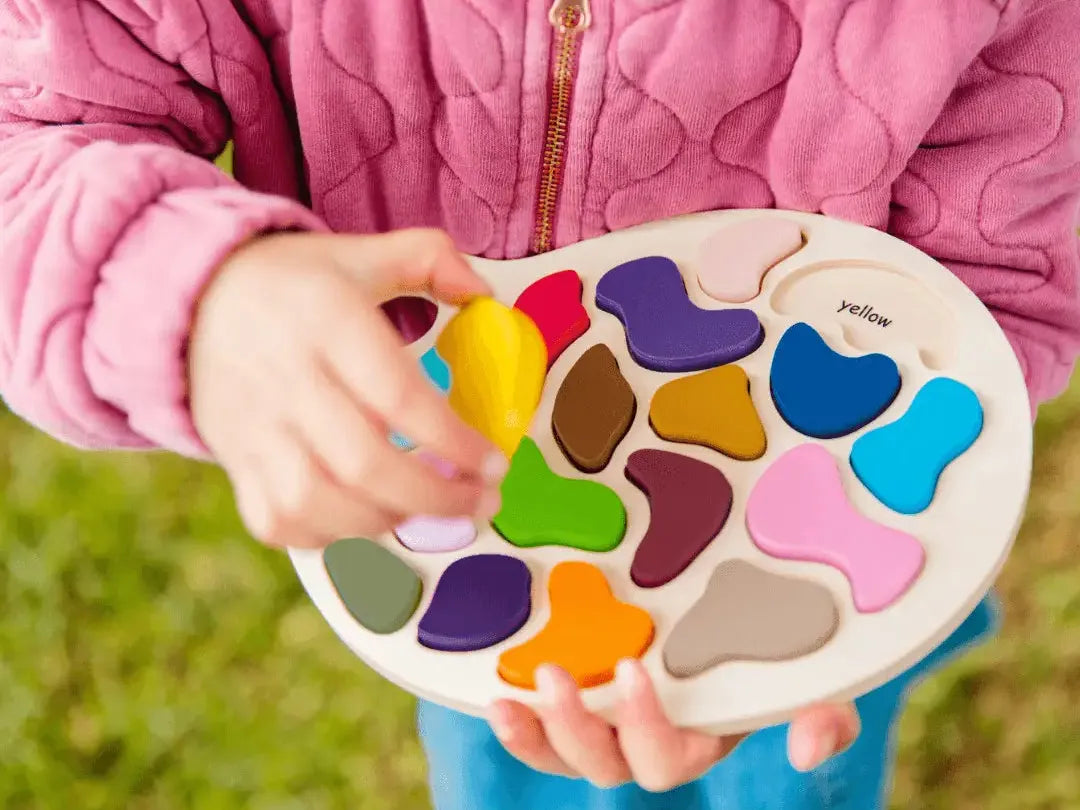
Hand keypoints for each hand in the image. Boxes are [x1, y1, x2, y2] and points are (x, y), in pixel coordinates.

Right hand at [188, 228, 506, 547]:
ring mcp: (254, 427)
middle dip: (435, 497)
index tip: (495, 462)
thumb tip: (483, 293)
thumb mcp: (359, 253)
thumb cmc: (292, 284)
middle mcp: (286, 379)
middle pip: (364, 463)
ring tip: (430, 511)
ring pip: (318, 502)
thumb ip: (428, 259)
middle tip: (481, 501)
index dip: (453, 441)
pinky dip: (328, 538)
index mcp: (326, 321)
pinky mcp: (234, 461)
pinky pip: (277, 521)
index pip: (398, 395)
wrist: (190, 300)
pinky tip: (369, 520)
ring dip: (387, 523)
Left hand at [489, 660, 859, 791]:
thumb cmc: (776, 635)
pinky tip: (491, 692)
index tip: (633, 668)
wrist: (744, 596)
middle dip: (578, 731)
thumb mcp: (808, 669)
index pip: (669, 757)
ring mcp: (610, 720)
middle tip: (556, 677)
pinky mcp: (580, 692)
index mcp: (703, 735)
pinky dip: (516, 717)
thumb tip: (807, 750)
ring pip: (566, 754)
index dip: (647, 726)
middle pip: (608, 765)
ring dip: (536, 733)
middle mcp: (651, 738)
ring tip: (506, 700)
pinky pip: (541, 724)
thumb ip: (822, 709)